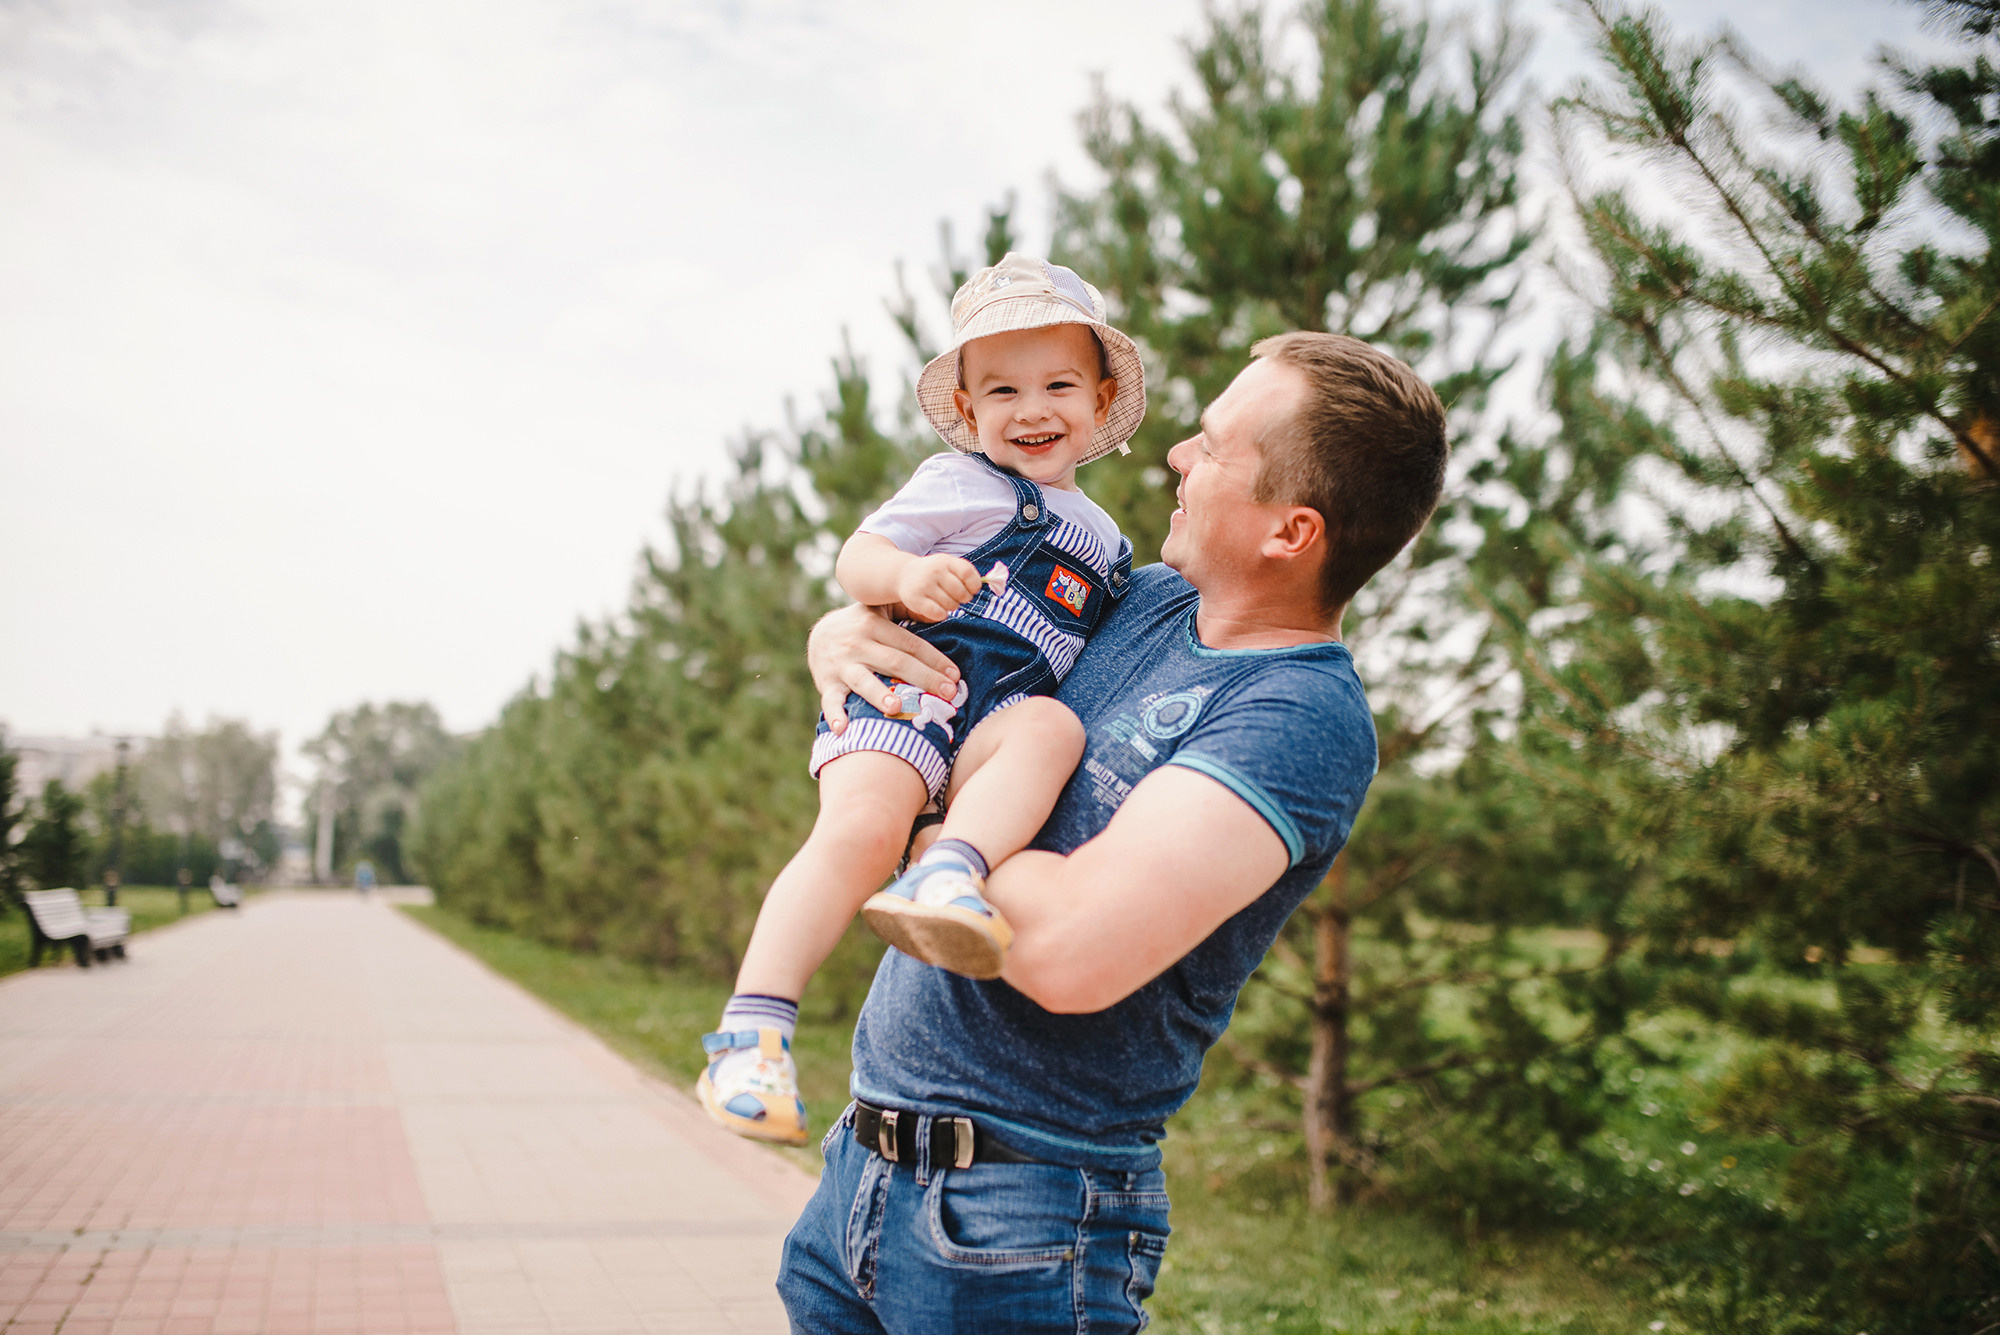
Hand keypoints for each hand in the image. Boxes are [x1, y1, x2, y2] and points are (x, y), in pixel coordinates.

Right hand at [807, 604, 960, 732]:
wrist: (819, 635)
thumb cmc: (862, 625)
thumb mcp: (880, 609)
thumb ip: (906, 609)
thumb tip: (941, 612)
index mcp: (874, 625)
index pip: (910, 644)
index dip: (934, 659)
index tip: (955, 675)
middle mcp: (857, 644)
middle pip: (895, 662)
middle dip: (924, 678)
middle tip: (948, 694)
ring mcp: (842, 665)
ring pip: (864, 680)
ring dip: (879, 694)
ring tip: (896, 706)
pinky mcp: (827, 683)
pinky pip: (831, 701)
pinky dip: (835, 715)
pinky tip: (843, 729)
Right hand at [896, 554, 982, 622]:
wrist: (903, 574)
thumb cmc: (933, 572)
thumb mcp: (947, 565)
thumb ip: (965, 572)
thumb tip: (983, 587)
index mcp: (945, 561)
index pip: (968, 573)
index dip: (974, 585)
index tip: (971, 590)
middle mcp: (935, 571)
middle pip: (961, 593)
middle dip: (963, 599)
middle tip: (956, 598)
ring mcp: (924, 585)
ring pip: (951, 605)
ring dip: (951, 607)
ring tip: (944, 601)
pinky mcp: (915, 599)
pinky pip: (938, 613)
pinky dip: (942, 615)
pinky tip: (937, 610)